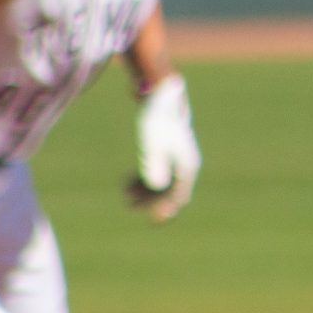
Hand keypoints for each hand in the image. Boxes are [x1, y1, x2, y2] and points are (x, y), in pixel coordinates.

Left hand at [128, 74, 199, 222]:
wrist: (162, 94)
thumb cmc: (157, 116)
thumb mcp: (151, 140)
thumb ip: (153, 162)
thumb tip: (155, 185)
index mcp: (187, 165)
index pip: (179, 195)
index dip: (166, 208)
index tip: (153, 219)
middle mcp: (185, 165)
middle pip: (171, 193)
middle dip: (152, 202)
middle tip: (130, 206)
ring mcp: (177, 160)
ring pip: (163, 185)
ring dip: (146, 193)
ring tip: (125, 195)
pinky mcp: (167, 153)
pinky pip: (158, 175)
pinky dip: (144, 181)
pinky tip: (128, 182)